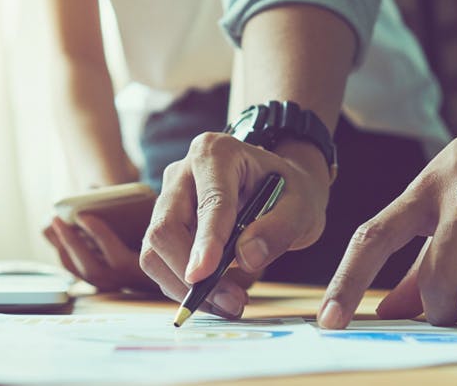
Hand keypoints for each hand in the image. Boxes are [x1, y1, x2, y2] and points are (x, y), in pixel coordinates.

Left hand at [44, 213, 156, 292]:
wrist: (162, 266)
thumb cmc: (157, 237)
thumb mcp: (150, 220)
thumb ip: (137, 208)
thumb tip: (100, 192)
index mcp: (139, 266)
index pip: (114, 253)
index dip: (97, 233)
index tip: (82, 215)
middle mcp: (121, 280)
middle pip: (90, 266)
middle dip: (71, 241)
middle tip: (57, 218)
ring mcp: (107, 284)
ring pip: (79, 270)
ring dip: (62, 246)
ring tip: (53, 224)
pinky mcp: (97, 281)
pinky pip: (74, 270)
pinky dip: (63, 252)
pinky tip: (57, 236)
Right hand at [139, 132, 330, 317]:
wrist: (280, 185)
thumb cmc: (290, 191)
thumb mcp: (302, 206)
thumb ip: (279, 228)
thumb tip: (247, 258)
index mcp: (217, 153)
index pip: (209, 202)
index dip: (206, 241)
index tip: (202, 275)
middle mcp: (182, 172)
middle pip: (165, 228)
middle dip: (191, 274)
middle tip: (232, 303)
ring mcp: (168, 198)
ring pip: (154, 250)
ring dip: (183, 287)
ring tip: (228, 304)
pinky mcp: (165, 224)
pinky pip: (159, 261)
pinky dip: (182, 287)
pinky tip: (215, 297)